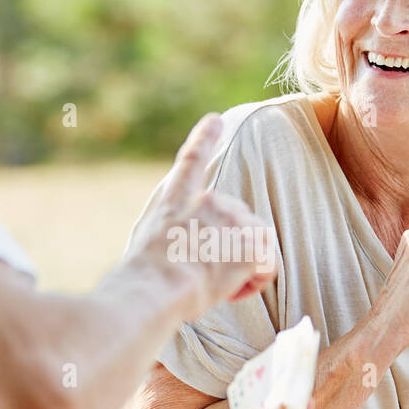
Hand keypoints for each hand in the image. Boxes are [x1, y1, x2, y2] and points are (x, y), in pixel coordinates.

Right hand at [124, 113, 276, 317]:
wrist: (156, 287)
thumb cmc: (142, 274)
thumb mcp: (143, 239)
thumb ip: (167, 224)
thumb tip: (177, 233)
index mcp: (176, 197)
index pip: (192, 158)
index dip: (205, 138)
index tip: (215, 120)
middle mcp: (208, 199)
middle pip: (236, 221)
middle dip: (228, 248)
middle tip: (200, 273)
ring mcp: (232, 218)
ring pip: (254, 243)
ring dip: (241, 266)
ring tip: (212, 282)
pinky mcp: (251, 242)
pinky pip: (266, 266)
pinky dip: (253, 281)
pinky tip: (230, 289)